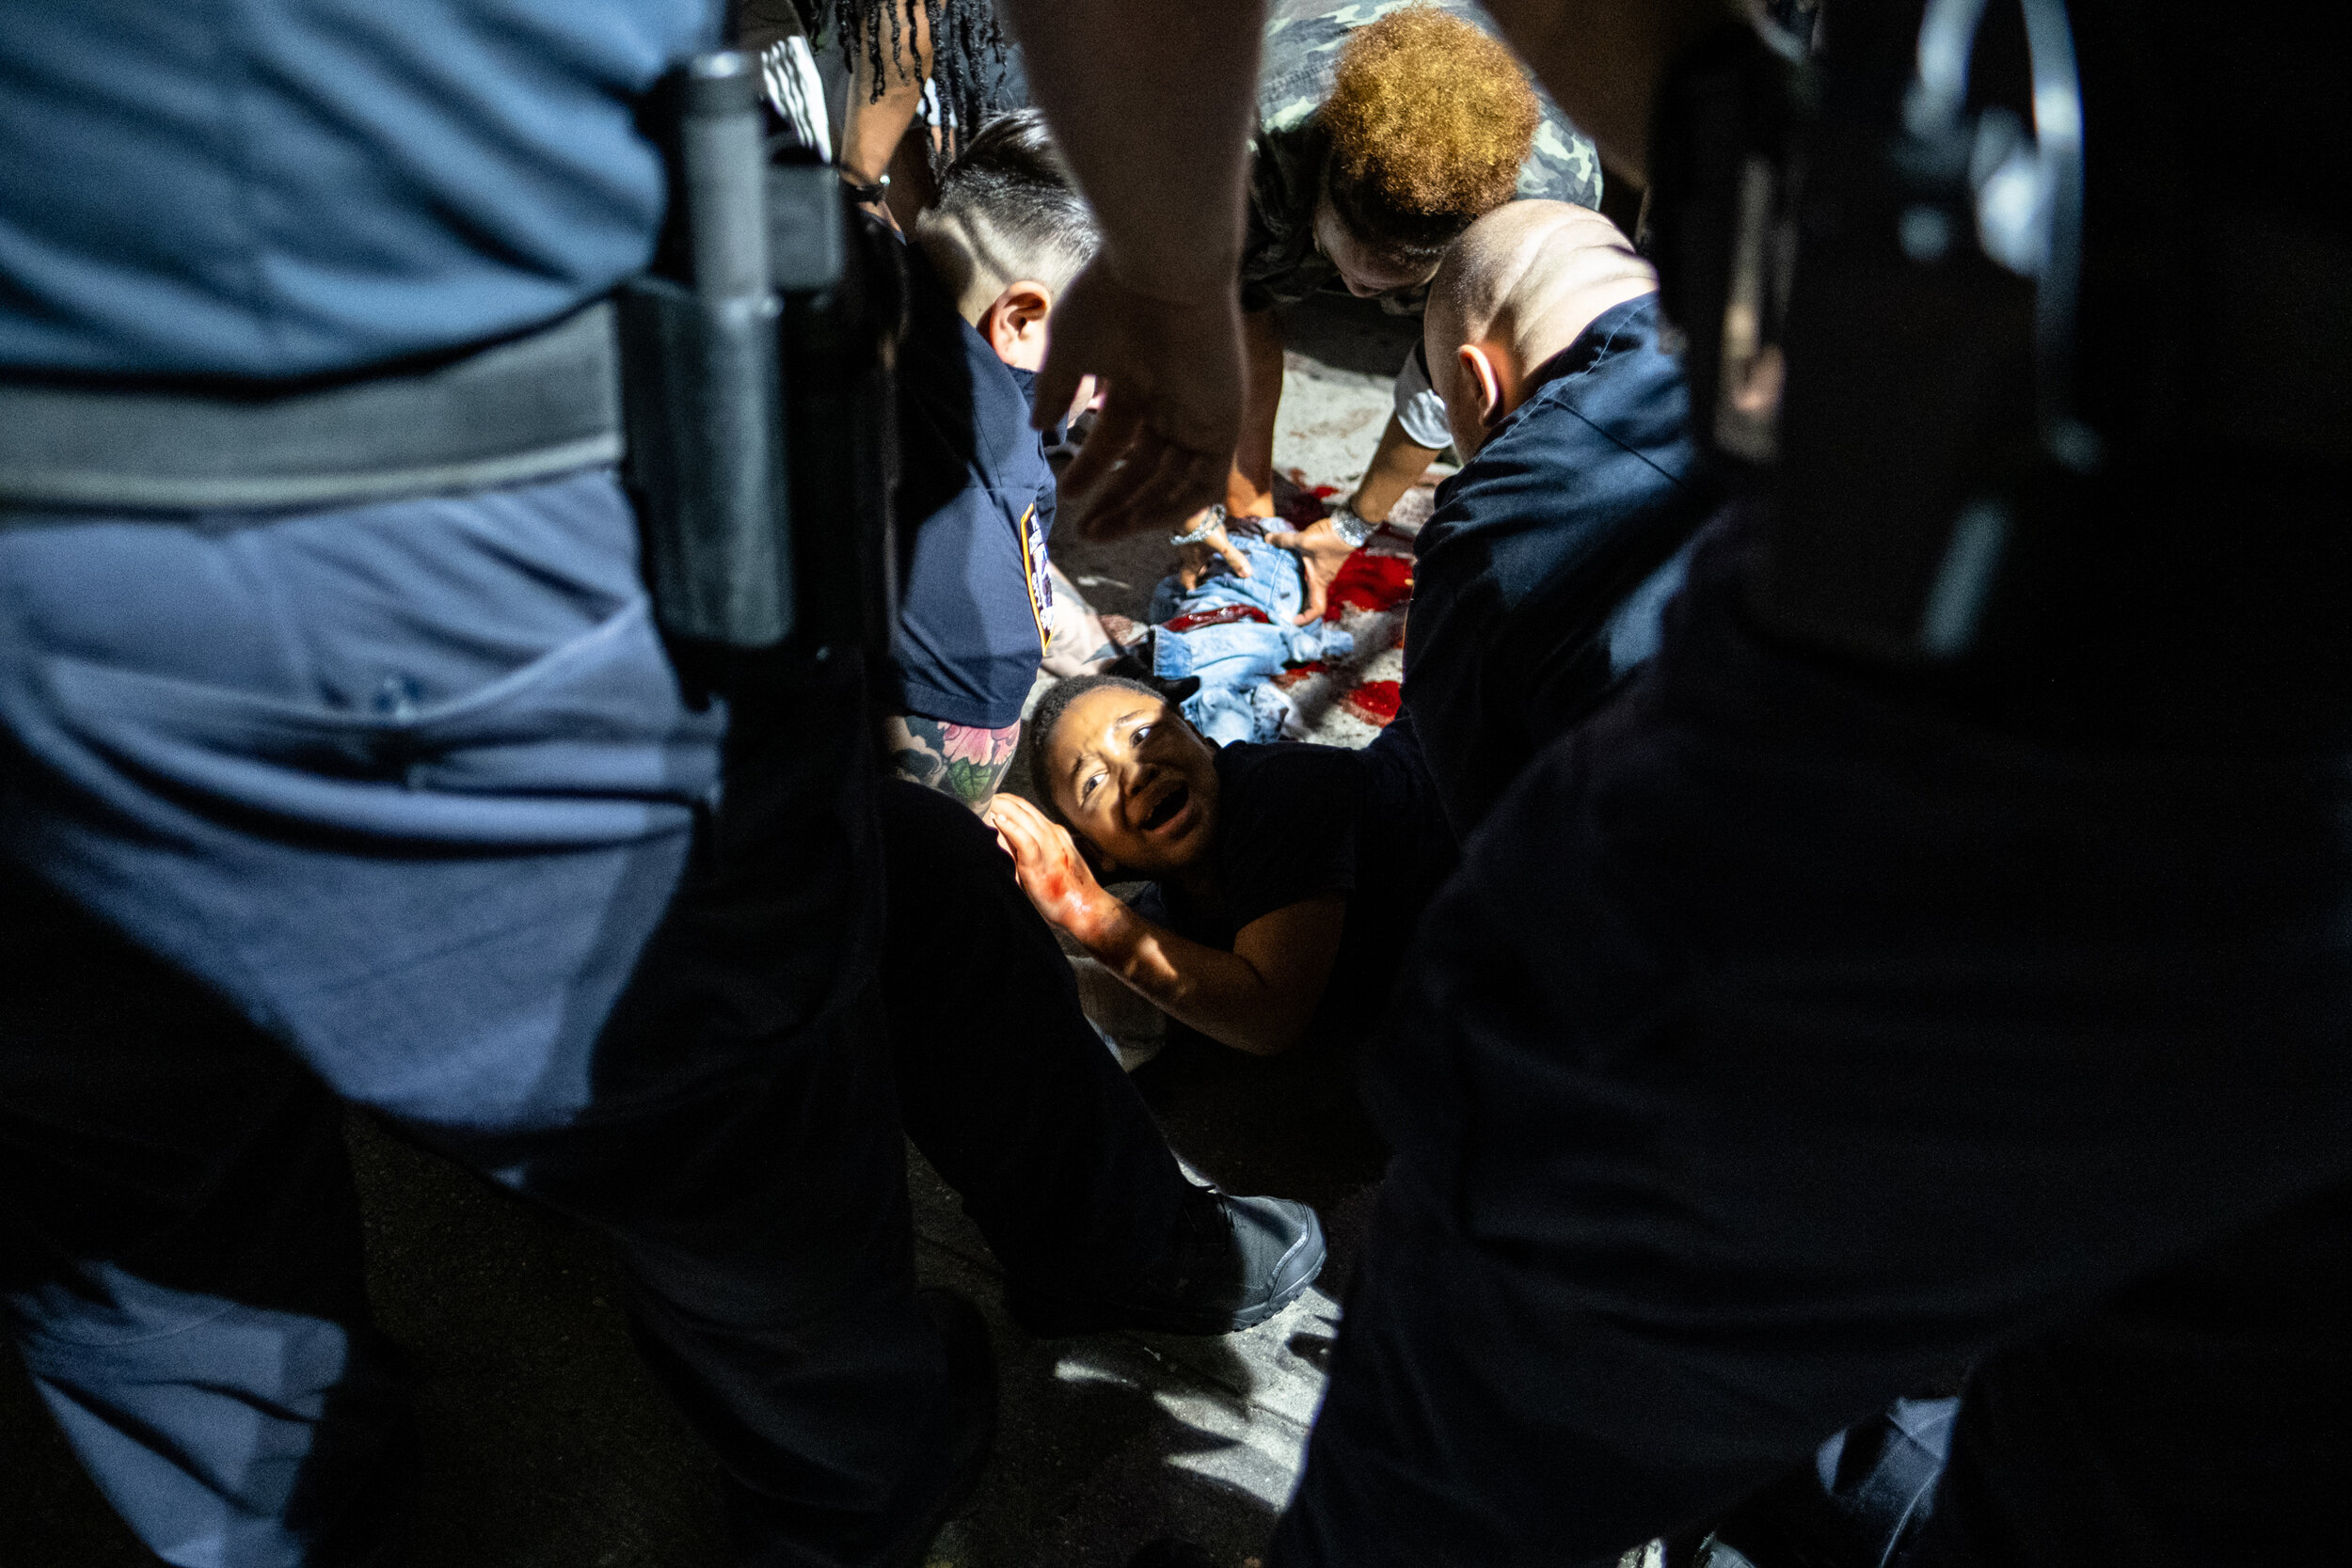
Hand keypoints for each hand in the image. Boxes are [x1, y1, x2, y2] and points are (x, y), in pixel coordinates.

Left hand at [982, 795, 1116, 941]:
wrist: (1087, 909)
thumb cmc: (1070, 892)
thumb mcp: (1057, 862)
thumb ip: (1040, 850)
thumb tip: (1014, 847)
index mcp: (1056, 835)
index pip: (1029, 809)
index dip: (1010, 801)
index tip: (993, 799)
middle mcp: (1053, 836)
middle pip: (1025, 809)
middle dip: (1002, 800)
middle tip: (982, 796)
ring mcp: (1049, 849)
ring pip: (1025, 819)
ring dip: (1003, 808)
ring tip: (985, 802)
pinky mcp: (1041, 865)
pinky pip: (1026, 841)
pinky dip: (1011, 828)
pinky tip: (998, 820)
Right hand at [1032, 259, 1242, 542]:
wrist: (1162, 271)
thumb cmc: (1112, 299)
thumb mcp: (1069, 350)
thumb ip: (1057, 390)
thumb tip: (1039, 428)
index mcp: (1138, 379)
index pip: (1117, 437)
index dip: (1092, 469)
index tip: (1066, 494)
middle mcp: (1171, 399)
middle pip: (1146, 465)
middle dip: (1116, 499)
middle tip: (1084, 530)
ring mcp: (1199, 412)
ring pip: (1174, 479)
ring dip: (1139, 511)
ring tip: (1101, 532)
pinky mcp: (1223, 421)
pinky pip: (1204, 480)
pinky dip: (1175, 505)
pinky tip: (1139, 522)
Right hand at [1173, 508, 1251, 590]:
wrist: (1189, 503)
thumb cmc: (1202, 527)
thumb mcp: (1221, 544)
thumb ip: (1234, 558)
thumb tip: (1247, 575)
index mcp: (1193, 561)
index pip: (1187, 580)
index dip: (1191, 588)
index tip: (1198, 594)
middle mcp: (1188, 553)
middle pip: (1190, 568)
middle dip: (1199, 575)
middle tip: (1211, 580)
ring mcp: (1188, 541)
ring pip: (1193, 556)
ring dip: (1202, 561)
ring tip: (1215, 565)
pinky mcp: (1191, 530)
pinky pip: (1196, 544)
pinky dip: (1204, 548)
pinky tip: (1213, 545)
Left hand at [1264, 514, 1357, 624]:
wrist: (1349, 526)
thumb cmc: (1329, 539)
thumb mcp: (1303, 541)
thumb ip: (1284, 541)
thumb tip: (1267, 539)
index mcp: (1319, 581)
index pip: (1317, 608)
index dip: (1306, 618)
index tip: (1292, 620)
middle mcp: (1322, 580)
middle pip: (1312, 602)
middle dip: (1300, 609)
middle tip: (1282, 609)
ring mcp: (1324, 571)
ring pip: (1311, 589)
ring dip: (1300, 594)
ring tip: (1282, 592)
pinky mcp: (1324, 562)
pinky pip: (1311, 577)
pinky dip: (1301, 580)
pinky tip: (1289, 571)